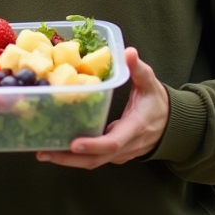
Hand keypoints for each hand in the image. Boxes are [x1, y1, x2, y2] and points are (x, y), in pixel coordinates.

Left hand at [36, 47, 169, 169]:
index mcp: (134, 128)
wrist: (171, 125)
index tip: (73, 143)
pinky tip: (56, 148)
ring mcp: (120, 154)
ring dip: (68, 160)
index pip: (112, 143)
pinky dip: (75, 157)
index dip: (93, 145)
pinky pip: (94, 159)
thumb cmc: (158, 102)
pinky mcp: (114, 155)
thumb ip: (138, 69)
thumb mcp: (150, 83)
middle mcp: (126, 146)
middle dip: (69, 159)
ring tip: (43, 152)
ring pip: (93, 163)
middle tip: (44, 152)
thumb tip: (128, 52)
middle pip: (96, 160)